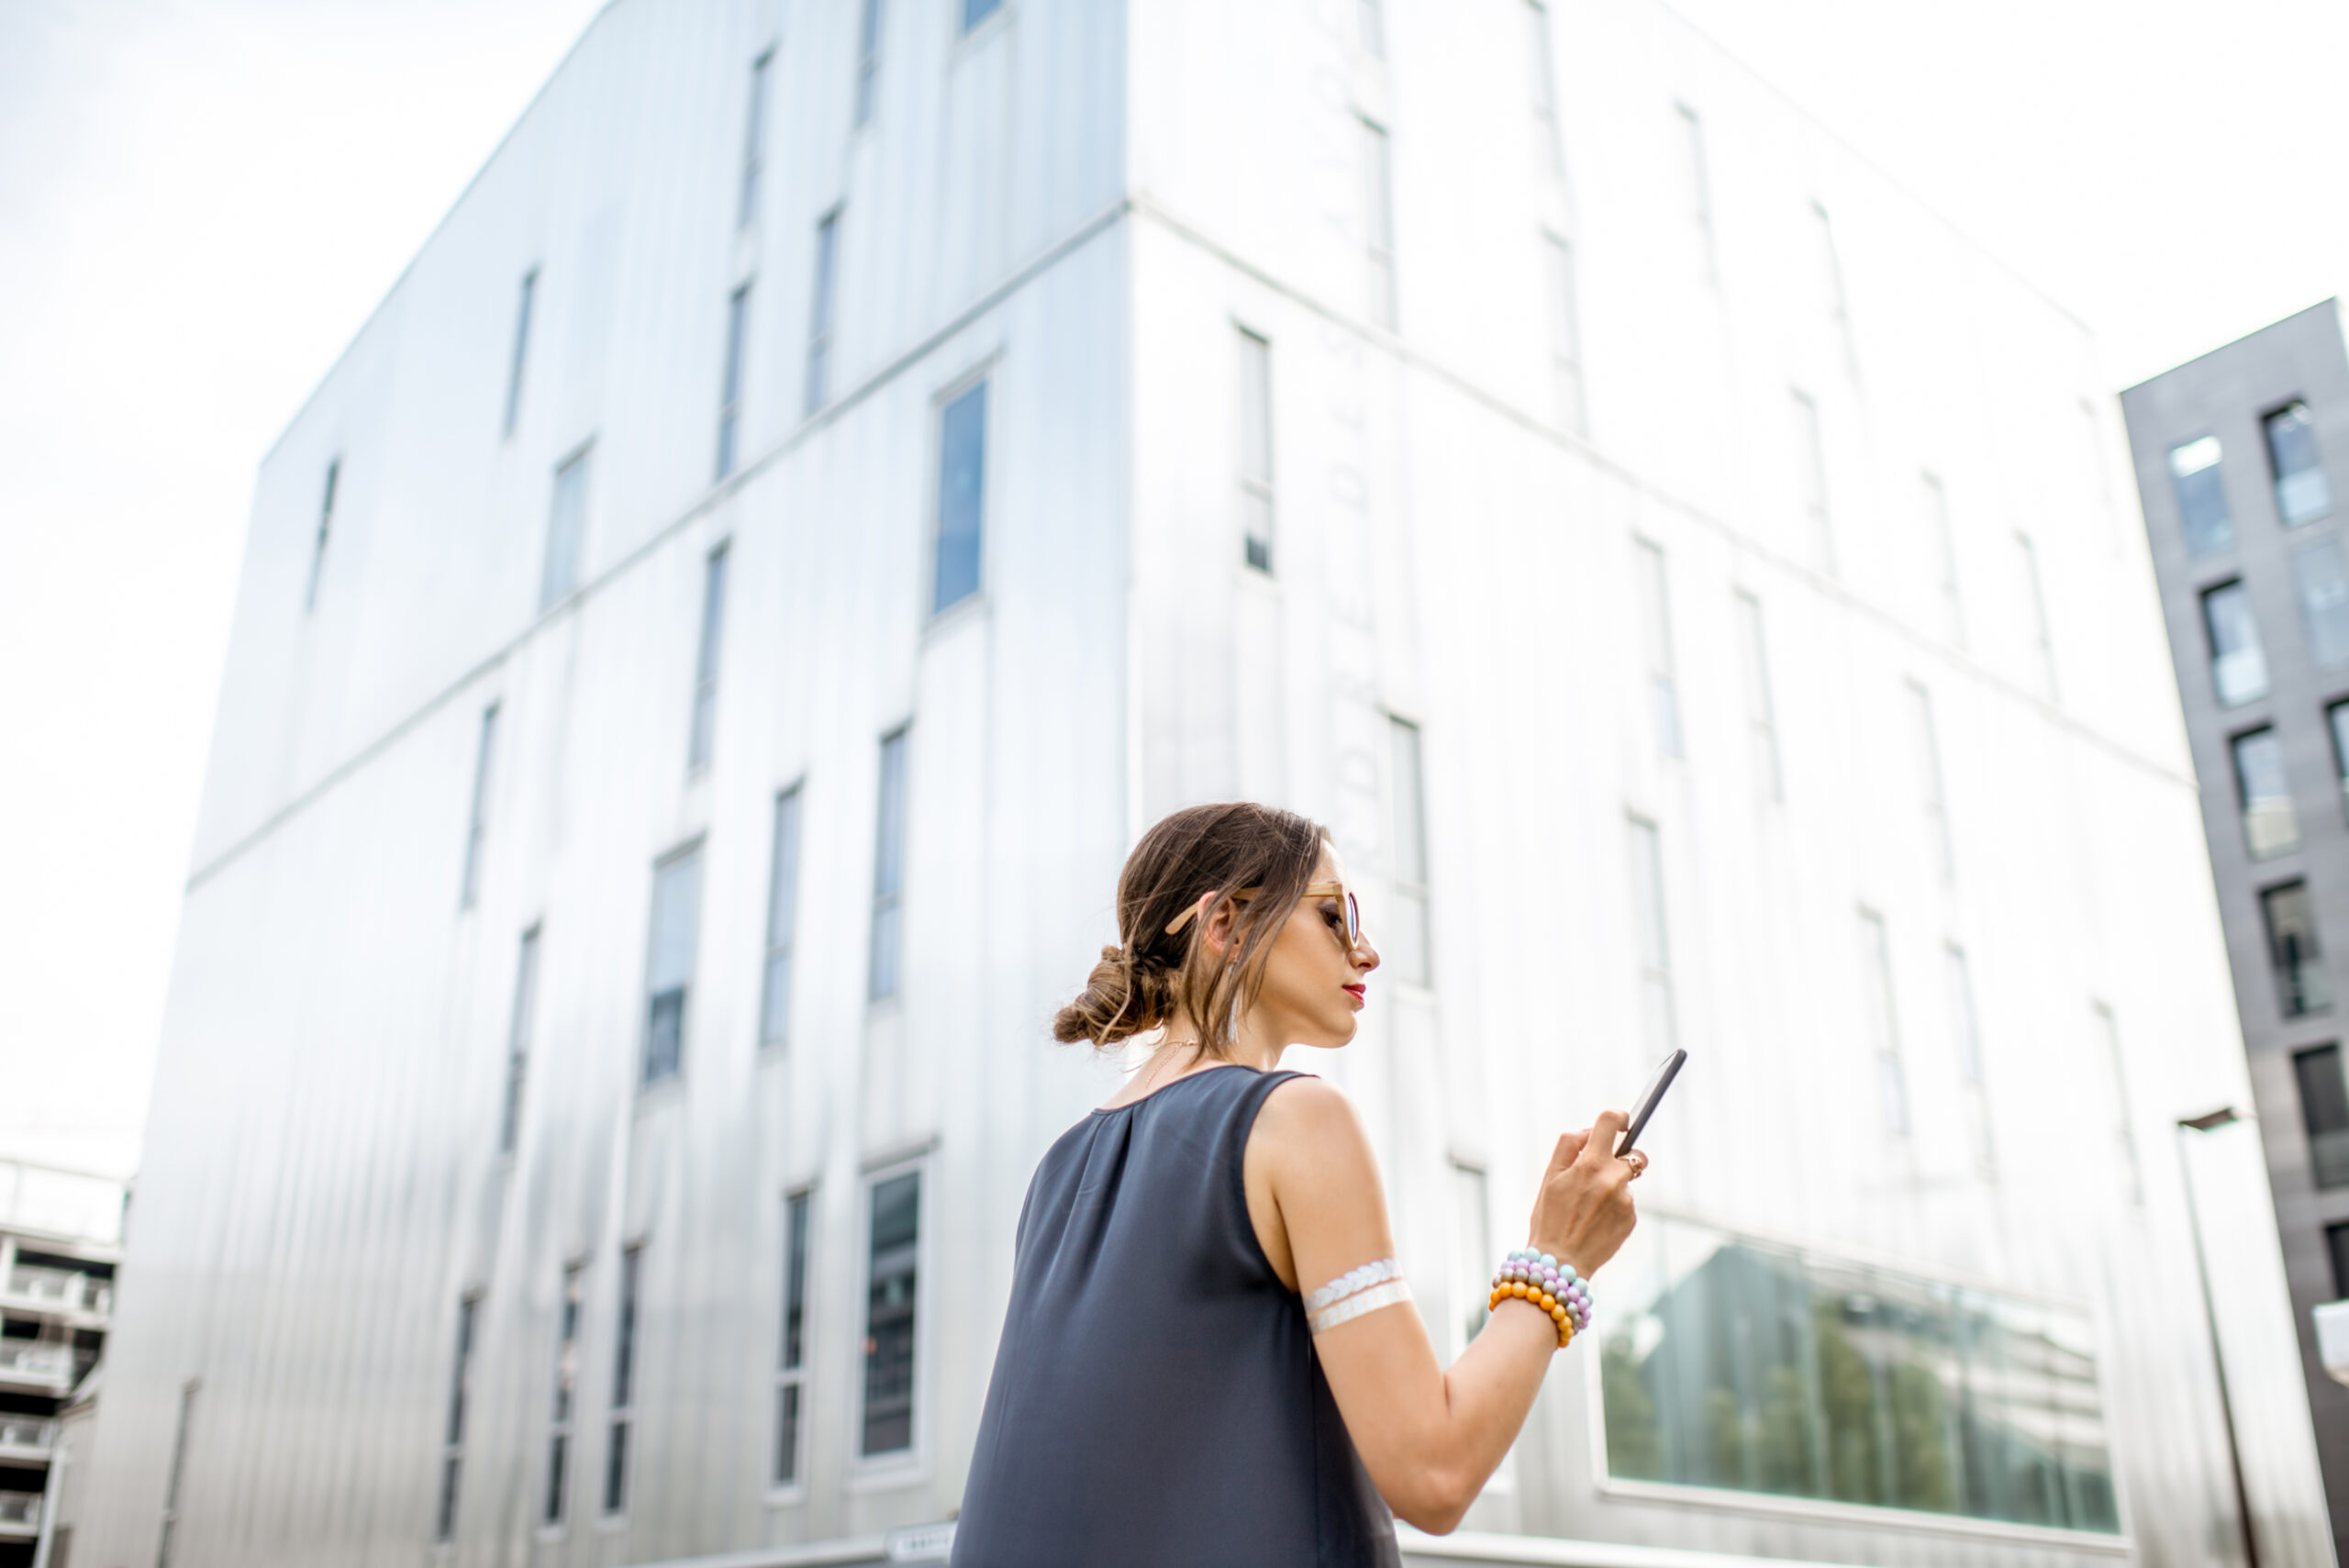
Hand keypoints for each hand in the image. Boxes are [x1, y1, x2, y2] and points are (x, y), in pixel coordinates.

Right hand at [1525, 1109, 1638, 1277]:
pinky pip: (1627, 1202)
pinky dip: (1616, 1206)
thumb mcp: (1550, 1177)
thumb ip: (1569, 1146)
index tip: (1621, 1122)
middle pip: (1634, 1153)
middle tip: (1602, 1172)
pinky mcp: (1631, 1218)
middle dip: (1622, 1158)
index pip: (1611, 1122)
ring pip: (1627, 1181)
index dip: (1618, 1117)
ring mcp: (1625, 1200)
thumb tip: (1590, 1131)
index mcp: (1589, 1164)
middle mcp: (1612, 1180)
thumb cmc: (1550, 1219)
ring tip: (1591, 1207)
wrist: (1561, 1263)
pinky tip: (1597, 1221)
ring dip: (1614, 1186)